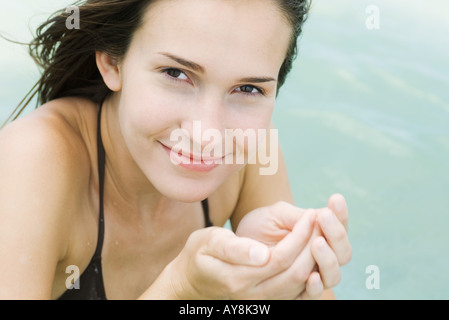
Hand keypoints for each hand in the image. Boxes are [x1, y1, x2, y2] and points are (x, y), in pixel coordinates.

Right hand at [161, 212, 316, 298]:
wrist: (190, 281)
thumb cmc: (198, 255)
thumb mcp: (208, 242)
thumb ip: (234, 248)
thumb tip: (262, 254)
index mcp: (238, 278)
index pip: (281, 257)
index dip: (300, 235)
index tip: (310, 214)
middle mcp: (254, 295)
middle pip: (297, 272)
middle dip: (314, 244)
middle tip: (323, 220)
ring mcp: (262, 303)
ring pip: (300, 284)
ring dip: (316, 258)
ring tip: (321, 233)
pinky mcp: (267, 303)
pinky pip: (297, 293)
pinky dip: (311, 274)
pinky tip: (314, 255)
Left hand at [236, 194, 351, 298]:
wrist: (232, 252)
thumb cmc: (256, 229)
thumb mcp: (276, 216)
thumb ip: (297, 216)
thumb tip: (320, 216)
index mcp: (319, 235)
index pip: (339, 226)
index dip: (341, 214)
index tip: (335, 198)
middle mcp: (320, 258)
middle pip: (343, 252)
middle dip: (336, 234)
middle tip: (324, 216)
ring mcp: (311, 277)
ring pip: (332, 275)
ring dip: (328, 258)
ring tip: (317, 242)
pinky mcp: (297, 295)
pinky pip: (312, 297)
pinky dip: (316, 288)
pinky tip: (312, 276)